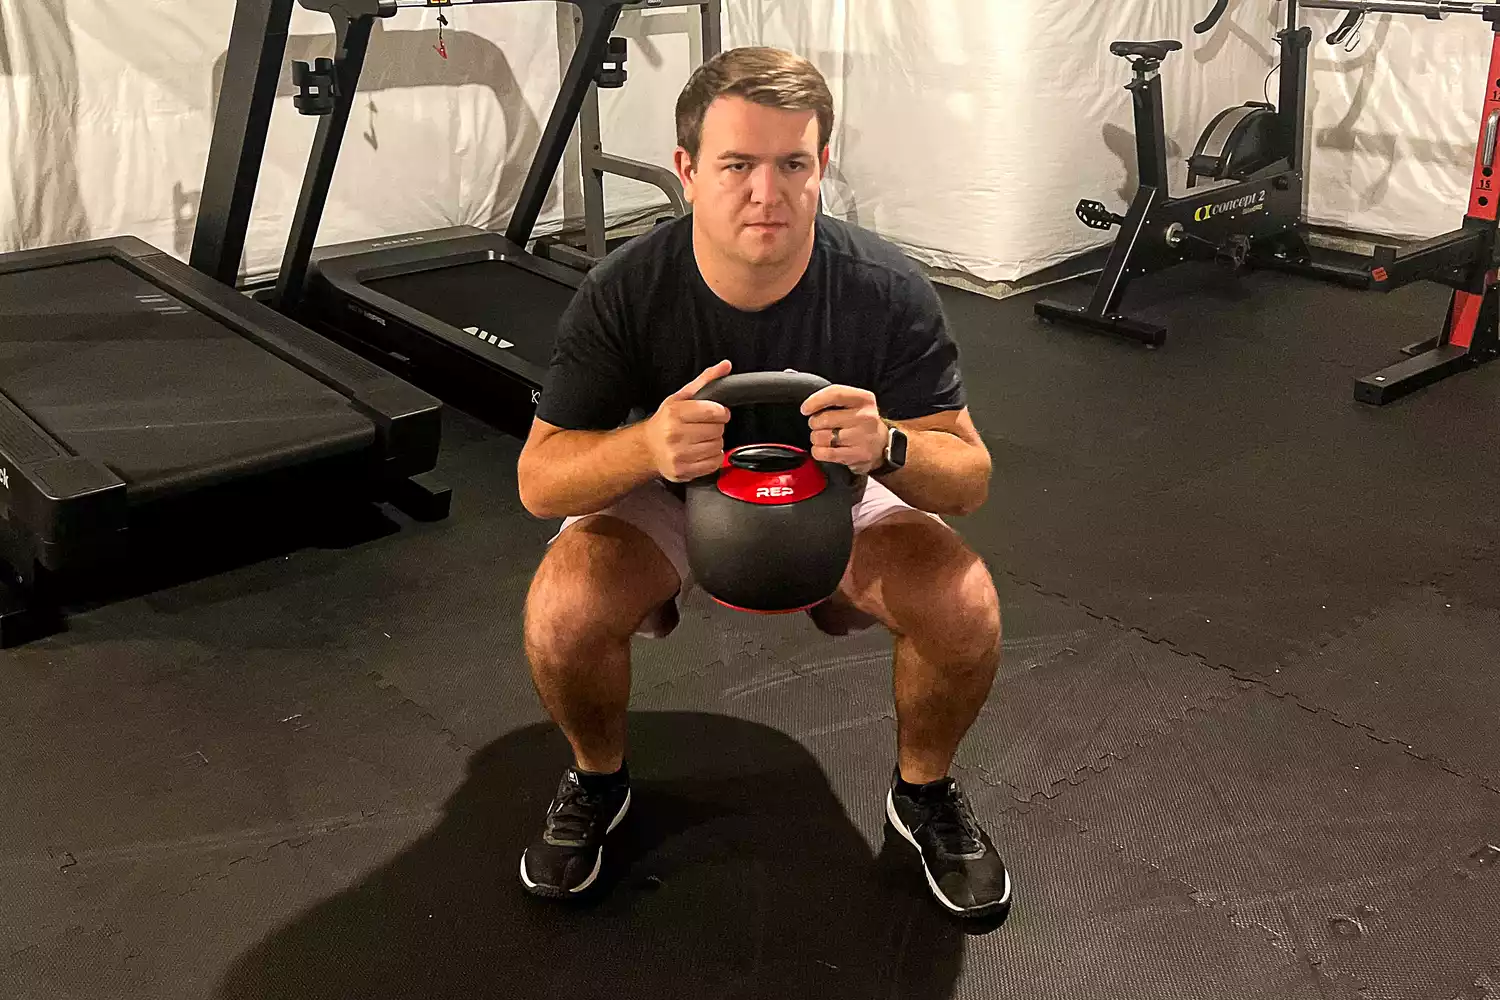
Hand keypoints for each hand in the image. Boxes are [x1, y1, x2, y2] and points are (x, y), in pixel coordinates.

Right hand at [645, 360, 732, 481]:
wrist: (647, 447)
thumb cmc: (665, 421)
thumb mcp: (682, 397)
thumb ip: (706, 381)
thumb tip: (725, 366)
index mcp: (675, 413)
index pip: (714, 412)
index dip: (721, 412)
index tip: (718, 413)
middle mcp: (674, 434)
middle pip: (718, 430)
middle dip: (716, 427)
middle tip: (704, 427)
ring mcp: (678, 455)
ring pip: (717, 447)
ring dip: (714, 443)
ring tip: (701, 439)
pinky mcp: (682, 471)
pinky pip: (714, 464)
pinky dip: (713, 458)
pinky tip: (700, 452)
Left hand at [801, 384, 888, 475]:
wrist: (881, 445)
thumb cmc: (861, 422)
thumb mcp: (855, 403)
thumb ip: (835, 399)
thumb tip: (809, 406)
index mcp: (864, 399)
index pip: (835, 394)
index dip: (815, 401)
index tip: (805, 409)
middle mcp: (866, 417)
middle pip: (824, 418)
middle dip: (814, 423)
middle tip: (819, 426)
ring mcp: (862, 437)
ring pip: (822, 437)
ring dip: (816, 438)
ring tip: (824, 438)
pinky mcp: (857, 455)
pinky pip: (825, 453)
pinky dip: (818, 451)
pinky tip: (822, 449)